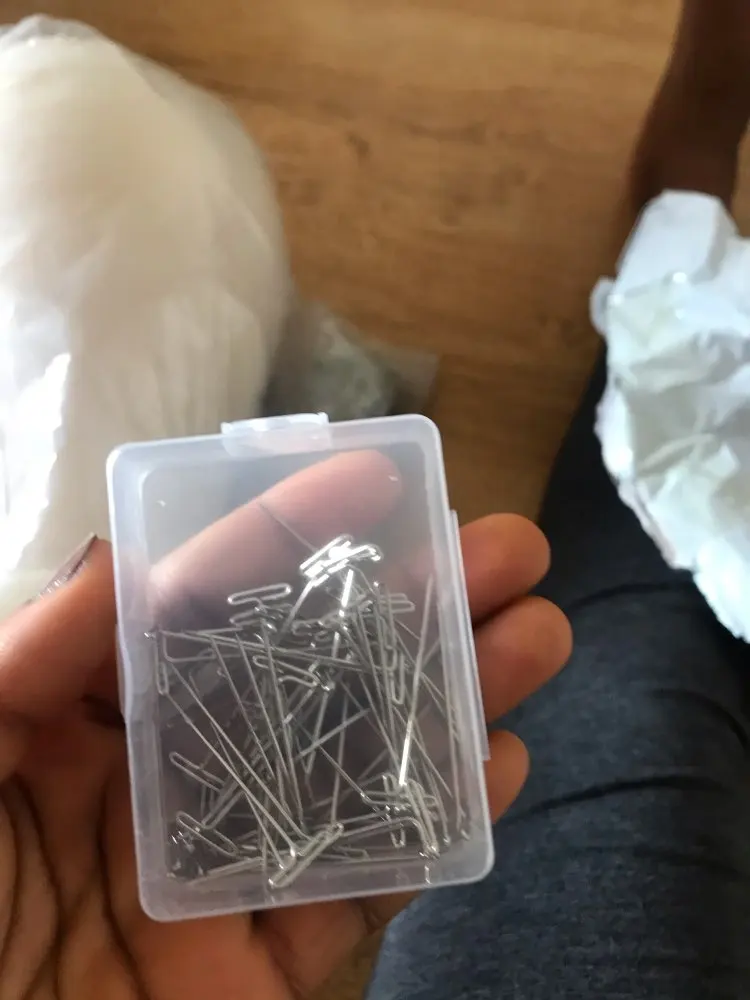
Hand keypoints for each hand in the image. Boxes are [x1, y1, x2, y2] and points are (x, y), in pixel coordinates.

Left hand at [0, 455, 570, 999]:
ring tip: (536, 635)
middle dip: (415, 602)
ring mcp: (230, 867)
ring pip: (360, 767)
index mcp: (92, 714)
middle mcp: (175, 775)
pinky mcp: (268, 965)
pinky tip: (499, 761)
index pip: (207, 601)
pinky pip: (366, 891)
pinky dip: (438, 828)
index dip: (291, 532)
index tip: (381, 476)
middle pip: (313, 673)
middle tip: (508, 551)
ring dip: (453, 697)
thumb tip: (127, 557)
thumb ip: (30, 655)